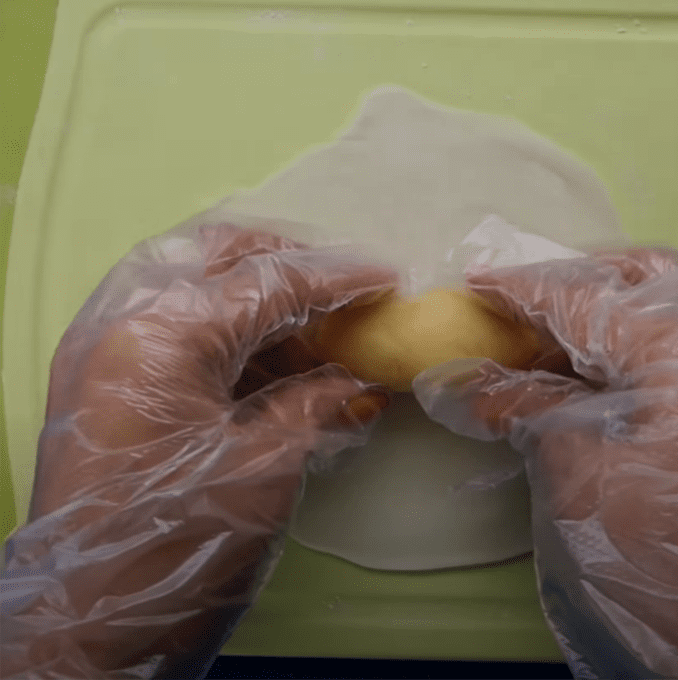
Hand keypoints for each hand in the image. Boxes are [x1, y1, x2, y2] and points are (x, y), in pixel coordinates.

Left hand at [2, 221, 398, 678]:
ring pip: (190, 282)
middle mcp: (122, 321)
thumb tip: (361, 378)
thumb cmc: (178, 551)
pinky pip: (174, 324)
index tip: (385, 279)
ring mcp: (102, 347)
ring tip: (315, 326)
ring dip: (256, 294)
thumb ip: (315, 404)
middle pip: (214, 253)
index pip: (267, 283)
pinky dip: (227, 330)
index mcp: (163, 337)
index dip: (335, 279)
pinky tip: (273, 357)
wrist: (82, 634)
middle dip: (285, 260)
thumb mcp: (266, 472)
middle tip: (339, 285)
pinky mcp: (102, 378)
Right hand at [414, 247, 677, 679]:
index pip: (588, 299)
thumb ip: (524, 405)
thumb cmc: (661, 556)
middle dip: (576, 283)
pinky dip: (626, 350)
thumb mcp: (577, 470)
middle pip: (644, 279)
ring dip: (601, 314)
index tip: (475, 282)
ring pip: (667, 309)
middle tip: (520, 300)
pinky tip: (584, 370)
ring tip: (544, 333)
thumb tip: (456, 381)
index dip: (522, 289)